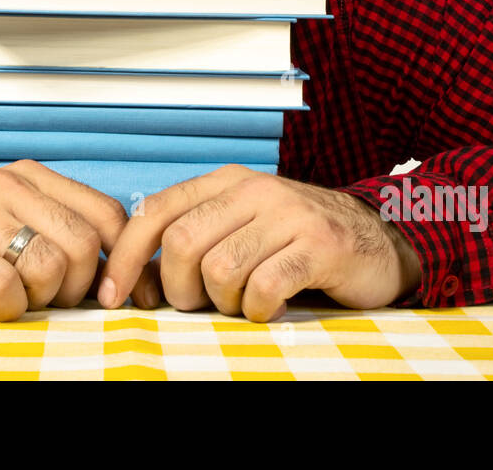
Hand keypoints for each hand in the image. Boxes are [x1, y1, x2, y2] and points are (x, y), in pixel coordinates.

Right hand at [0, 159, 162, 320]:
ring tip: (18, 299)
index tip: (109, 293)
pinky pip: (2, 284)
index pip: (106, 213)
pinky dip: (8, 307)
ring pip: (46, 265)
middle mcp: (5, 187)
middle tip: (52, 301)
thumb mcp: (6, 216)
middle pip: (81, 244)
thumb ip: (54, 228)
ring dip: (40, 299)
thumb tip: (111, 270)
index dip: (118, 259)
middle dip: (77, 287)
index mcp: (29, 177)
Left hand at [98, 165, 422, 321]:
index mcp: (226, 182)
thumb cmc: (298, 242)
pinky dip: (258, 310)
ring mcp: (289, 215)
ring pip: (220, 269)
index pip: (155, 210)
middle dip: (179, 289)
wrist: (379, 239)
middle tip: (201, 305)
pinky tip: (271, 308)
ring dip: (224, 303)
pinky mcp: (320, 245)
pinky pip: (264, 287)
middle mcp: (255, 190)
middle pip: (182, 243)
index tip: (113, 295)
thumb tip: (136, 281)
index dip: (128, 256)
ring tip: (244, 303)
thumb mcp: (242, 229)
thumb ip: (193, 245)